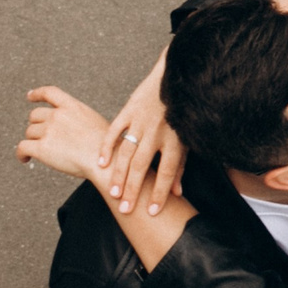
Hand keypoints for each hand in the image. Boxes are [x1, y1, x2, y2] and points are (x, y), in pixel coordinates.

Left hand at [16, 87, 128, 186]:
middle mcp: (58, 115)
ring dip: (32, 141)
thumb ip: (77, 119)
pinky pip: (22, 148)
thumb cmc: (106, 148)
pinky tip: (25, 159)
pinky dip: (21, 154)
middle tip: (40, 136)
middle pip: (35, 116)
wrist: (107, 163)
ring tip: (36, 152)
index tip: (30, 96)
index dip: (37, 94)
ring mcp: (49, 131)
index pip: (49, 93)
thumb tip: (70, 127)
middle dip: (36, 126)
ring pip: (30, 133)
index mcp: (72, 106)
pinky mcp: (42, 148)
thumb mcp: (94, 122)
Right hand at [99, 48, 184, 215]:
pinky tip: (99, 163)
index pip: (167, 172)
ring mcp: (141, 120)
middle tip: (126, 208)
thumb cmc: (185, 111)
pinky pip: (114, 130)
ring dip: (119, 173)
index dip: (160, 193)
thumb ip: (181, 166)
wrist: (178, 76)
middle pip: (143, 166)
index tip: (152, 211)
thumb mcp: (188, 138)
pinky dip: (106, 146)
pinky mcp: (130, 109)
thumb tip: (177, 192)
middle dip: (134, 190)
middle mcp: (157, 131)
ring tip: (113, 192)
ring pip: (126, 151)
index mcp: (175, 139)